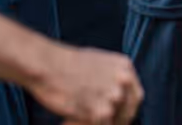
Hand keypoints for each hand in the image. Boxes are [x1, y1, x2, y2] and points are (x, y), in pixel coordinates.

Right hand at [27, 45, 141, 124]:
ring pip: (112, 122)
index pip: (135, 97)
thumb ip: (112, 79)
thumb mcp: (98, 62)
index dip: (125, 110)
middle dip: (112, 120)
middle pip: (127, 112)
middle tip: (92, 120)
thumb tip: (116, 97)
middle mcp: (124, 81)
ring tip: (72, 118)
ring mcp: (114, 96)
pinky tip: (67, 121)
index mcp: (125, 66)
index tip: (113, 117)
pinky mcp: (101, 111)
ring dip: (93, 123)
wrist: (46, 64)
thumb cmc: (64, 63)